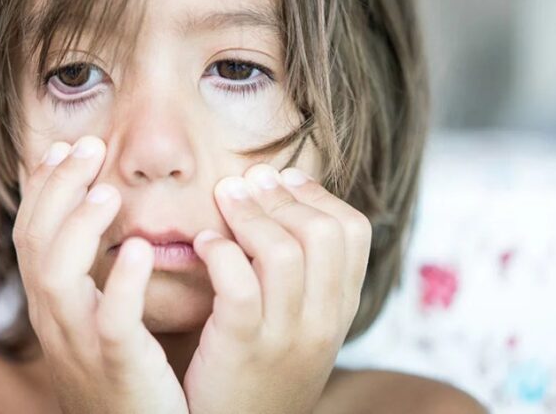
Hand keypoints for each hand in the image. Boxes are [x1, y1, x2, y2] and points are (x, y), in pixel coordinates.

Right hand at [12, 135, 188, 413]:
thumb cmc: (126, 380)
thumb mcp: (99, 323)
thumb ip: (96, 278)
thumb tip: (107, 226)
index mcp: (52, 305)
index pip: (31, 234)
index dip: (42, 188)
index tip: (63, 146)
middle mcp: (54, 319)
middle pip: (34, 241)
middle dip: (57, 188)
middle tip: (89, 145)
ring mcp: (79, 343)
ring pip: (55, 275)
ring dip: (78, 226)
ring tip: (108, 192)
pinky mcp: (117, 366)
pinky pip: (109, 321)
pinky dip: (120, 282)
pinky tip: (136, 250)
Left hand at [182, 163, 372, 413]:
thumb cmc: (258, 375)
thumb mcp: (298, 329)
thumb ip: (302, 280)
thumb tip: (283, 204)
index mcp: (340, 312)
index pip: (353, 231)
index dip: (316, 195)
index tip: (281, 179)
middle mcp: (323, 323)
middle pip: (324, 232)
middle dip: (280, 195)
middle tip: (246, 181)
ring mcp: (286, 337)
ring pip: (284, 251)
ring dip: (249, 213)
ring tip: (223, 199)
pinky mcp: (242, 348)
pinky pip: (239, 284)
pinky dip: (219, 252)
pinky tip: (202, 244)